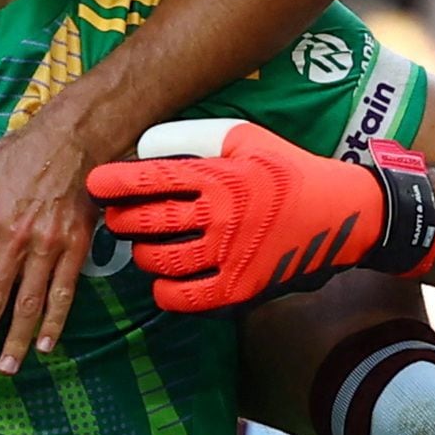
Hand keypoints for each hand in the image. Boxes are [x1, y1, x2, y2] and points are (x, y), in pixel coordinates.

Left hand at [0, 108, 101, 372]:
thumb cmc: (17, 157)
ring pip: (28, 304)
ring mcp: (47, 247)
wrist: (70, 140)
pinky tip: (44, 346)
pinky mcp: (74, 249)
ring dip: (15, 341)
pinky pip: (62, 293)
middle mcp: (14, 240)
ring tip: (5, 368)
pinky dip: (54, 323)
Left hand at [89, 117, 434, 314]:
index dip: (114, 182)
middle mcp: (220, 215)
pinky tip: (163, 282)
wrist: (342, 213)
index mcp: (219, 175)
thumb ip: (194, 137)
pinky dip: (166, 292)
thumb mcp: (245, 137)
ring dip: (140, 255)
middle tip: (115, 218)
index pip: (151, 178)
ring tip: (141, 247)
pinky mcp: (241, 286)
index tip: (92, 183)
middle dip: (121, 220)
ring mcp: (230, 254)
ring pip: (160, 260)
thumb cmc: (287, 169)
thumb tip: (146, 146)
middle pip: (147, 222)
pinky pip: (186, 298)